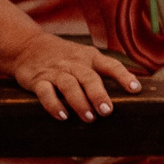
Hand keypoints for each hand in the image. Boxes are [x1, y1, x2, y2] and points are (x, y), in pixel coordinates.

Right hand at [0, 31, 140, 120]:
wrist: (27, 45)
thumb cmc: (65, 56)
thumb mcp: (86, 56)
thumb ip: (104, 70)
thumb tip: (133, 89)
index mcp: (90, 58)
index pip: (111, 65)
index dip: (124, 77)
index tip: (135, 89)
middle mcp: (74, 63)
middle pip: (89, 77)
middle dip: (98, 95)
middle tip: (107, 111)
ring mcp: (55, 71)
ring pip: (69, 85)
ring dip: (79, 102)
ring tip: (89, 118)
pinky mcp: (37, 80)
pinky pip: (45, 92)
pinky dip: (53, 105)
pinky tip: (63, 116)